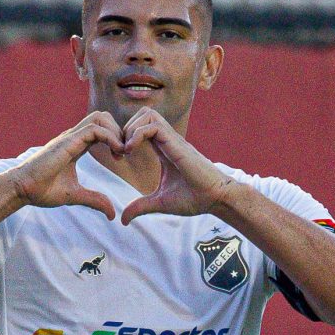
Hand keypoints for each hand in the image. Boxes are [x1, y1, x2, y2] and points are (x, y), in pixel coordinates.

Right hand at [8, 115, 127, 215]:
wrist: (22, 189)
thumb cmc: (42, 190)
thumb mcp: (75, 195)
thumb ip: (94, 200)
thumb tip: (112, 214)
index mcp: (75, 145)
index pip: (100, 129)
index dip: (115, 139)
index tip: (121, 158)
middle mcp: (73, 137)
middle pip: (102, 117)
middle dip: (119, 130)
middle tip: (124, 152)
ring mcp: (70, 137)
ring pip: (100, 117)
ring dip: (116, 131)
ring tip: (122, 152)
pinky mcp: (67, 141)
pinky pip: (94, 129)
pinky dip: (110, 137)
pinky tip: (116, 153)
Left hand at [117, 110, 241, 224]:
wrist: (215, 199)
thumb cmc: (194, 198)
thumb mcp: (160, 203)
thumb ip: (140, 207)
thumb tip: (123, 220)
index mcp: (164, 149)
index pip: (141, 127)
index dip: (125, 137)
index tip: (119, 158)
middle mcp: (168, 140)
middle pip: (142, 114)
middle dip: (125, 128)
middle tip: (119, 151)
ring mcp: (173, 139)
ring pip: (147, 113)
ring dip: (130, 128)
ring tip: (126, 150)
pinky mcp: (177, 143)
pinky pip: (152, 125)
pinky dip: (137, 134)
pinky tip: (131, 151)